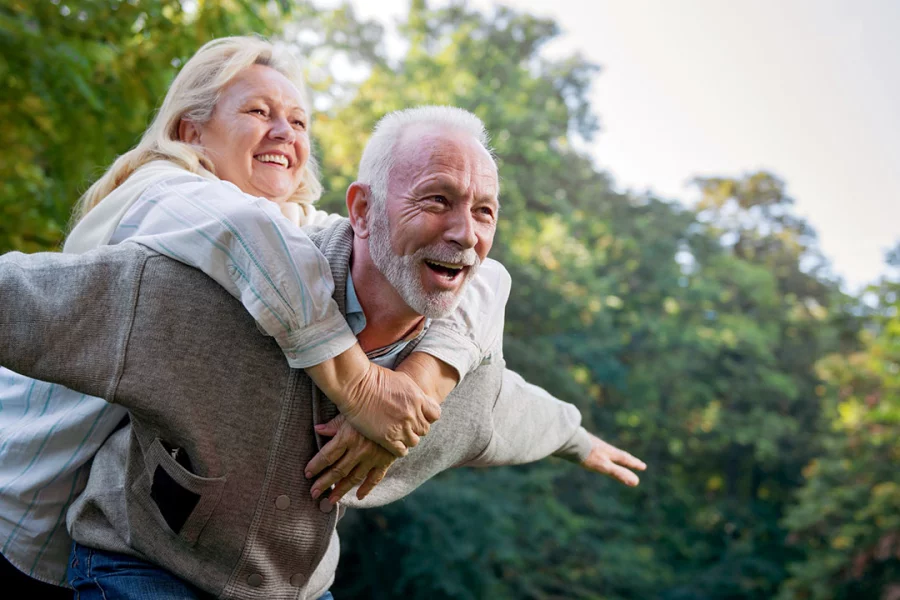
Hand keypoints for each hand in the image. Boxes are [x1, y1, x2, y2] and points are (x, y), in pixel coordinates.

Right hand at [306, 345, 441, 456]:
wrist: (356, 384)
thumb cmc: (375, 378)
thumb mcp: (402, 380)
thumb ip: (414, 394)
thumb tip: (420, 400)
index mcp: (418, 399)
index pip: (435, 415)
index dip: (427, 416)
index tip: (418, 415)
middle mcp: (413, 414)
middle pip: (424, 429)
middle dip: (416, 427)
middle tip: (405, 425)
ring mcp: (401, 427)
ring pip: (414, 441)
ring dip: (407, 438)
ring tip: (397, 434)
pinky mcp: (387, 438)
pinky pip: (401, 451)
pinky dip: (398, 449)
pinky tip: (392, 443)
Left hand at [306, 415, 394, 502]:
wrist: (399, 412)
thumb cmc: (371, 408)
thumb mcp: (351, 413)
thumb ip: (334, 424)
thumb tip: (317, 429)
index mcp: (347, 436)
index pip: (327, 455)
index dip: (315, 466)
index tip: (307, 474)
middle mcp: (358, 450)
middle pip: (337, 470)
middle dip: (324, 483)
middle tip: (313, 493)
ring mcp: (372, 457)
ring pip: (354, 478)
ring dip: (341, 490)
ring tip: (331, 500)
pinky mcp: (385, 461)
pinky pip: (374, 478)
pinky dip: (366, 488)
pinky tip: (358, 496)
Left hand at [581, 433, 646, 485]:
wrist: (568, 439)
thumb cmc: (587, 454)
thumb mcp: (604, 466)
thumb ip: (619, 473)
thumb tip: (636, 482)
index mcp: (610, 453)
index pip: (625, 459)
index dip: (634, 464)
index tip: (643, 467)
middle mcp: (603, 448)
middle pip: (617, 454)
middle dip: (626, 459)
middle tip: (633, 461)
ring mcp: (593, 445)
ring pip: (606, 451)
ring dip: (613, 455)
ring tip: (615, 457)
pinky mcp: (583, 444)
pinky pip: (595, 449)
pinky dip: (600, 452)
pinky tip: (593, 453)